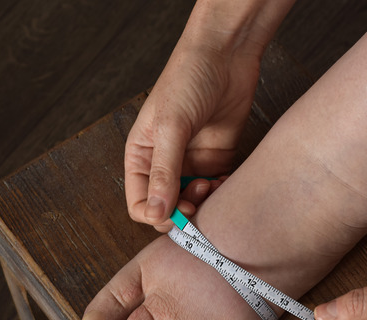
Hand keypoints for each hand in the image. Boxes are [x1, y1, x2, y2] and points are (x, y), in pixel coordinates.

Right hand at [125, 30, 262, 230]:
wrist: (225, 56)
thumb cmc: (188, 81)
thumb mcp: (171, 127)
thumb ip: (164, 172)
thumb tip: (156, 213)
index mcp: (141, 156)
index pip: (140, 204)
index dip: (157, 216)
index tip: (177, 215)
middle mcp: (165, 163)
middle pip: (169, 208)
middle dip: (183, 213)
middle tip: (199, 200)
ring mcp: (193, 163)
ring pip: (195, 202)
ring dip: (205, 204)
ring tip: (213, 185)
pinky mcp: (218, 159)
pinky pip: (218, 189)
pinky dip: (222, 193)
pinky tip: (226, 183)